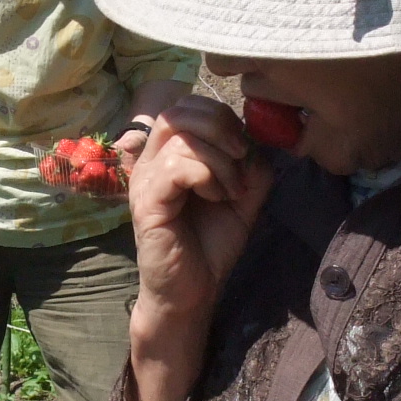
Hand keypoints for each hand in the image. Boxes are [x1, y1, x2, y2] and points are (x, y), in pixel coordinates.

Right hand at [127, 95, 273, 332]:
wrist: (192, 293)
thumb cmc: (210, 245)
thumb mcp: (243, 196)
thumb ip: (251, 163)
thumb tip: (256, 140)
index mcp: (168, 155)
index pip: (186, 107)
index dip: (220, 115)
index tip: (243, 147)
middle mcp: (150, 162)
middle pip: (178, 111)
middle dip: (220, 125)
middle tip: (241, 156)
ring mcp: (145, 182)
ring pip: (182, 138)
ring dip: (220, 160)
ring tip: (231, 191)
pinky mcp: (147, 203)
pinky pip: (176, 166)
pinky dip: (207, 176)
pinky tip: (217, 198)